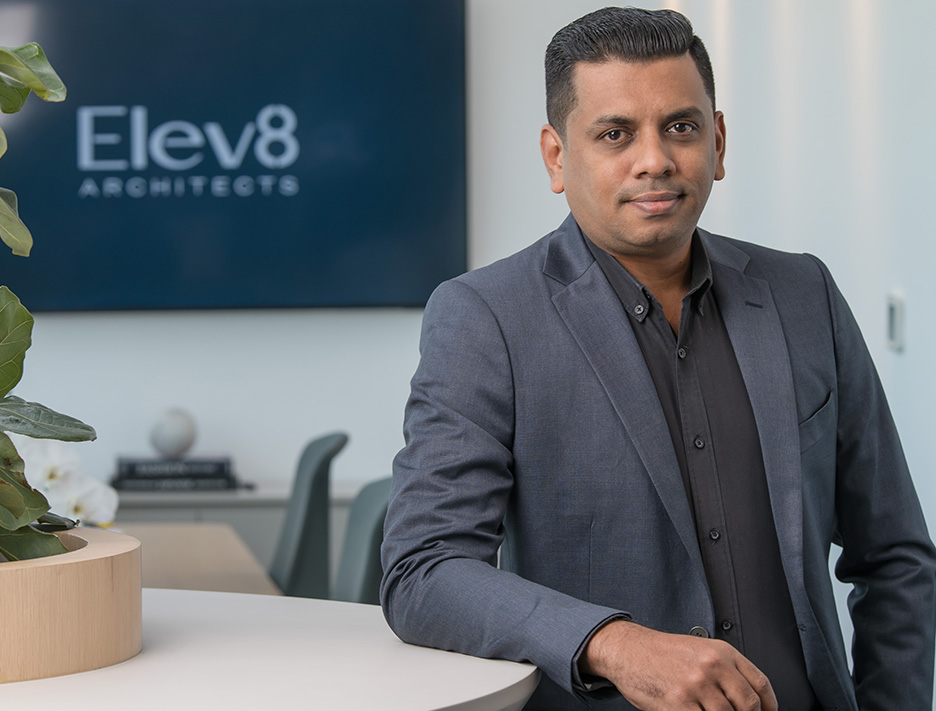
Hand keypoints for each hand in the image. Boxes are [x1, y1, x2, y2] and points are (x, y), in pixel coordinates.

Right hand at [581, 619, 776, 710]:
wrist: (628, 650)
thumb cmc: (661, 652)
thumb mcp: (699, 649)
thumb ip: (725, 670)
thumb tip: (748, 700)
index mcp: (721, 652)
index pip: (760, 684)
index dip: (770, 706)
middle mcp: (711, 666)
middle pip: (748, 705)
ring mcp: (695, 686)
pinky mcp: (678, 704)